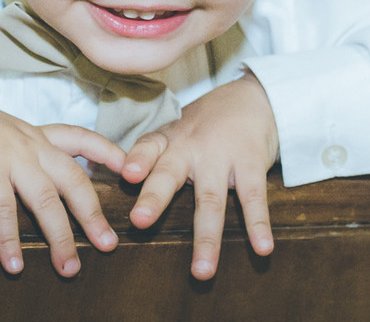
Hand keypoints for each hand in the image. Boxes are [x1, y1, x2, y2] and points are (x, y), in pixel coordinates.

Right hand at [0, 84, 125, 276]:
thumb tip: (35, 180)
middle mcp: (30, 144)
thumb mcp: (0, 133)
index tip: (130, 169)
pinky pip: (2, 208)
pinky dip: (9, 239)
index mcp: (35, 134)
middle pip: (74, 179)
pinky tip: (15, 263)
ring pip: (45, 199)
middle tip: (109, 244)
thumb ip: (21, 152)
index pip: (80, 137)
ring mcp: (10, 155)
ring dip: (59, 237)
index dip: (107, 152)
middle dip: (93, 214)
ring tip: (69, 267)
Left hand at [122, 72, 278, 279]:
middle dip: (154, 197)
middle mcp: (191, 147)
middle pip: (170, 173)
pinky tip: (263, 248)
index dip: (138, 159)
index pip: (148, 147)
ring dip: (207, 237)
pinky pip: (253, 197)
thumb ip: (149, 156)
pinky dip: (258, 225)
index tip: (128, 174)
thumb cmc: (206, 124)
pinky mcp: (250, 163)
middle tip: (140, 221)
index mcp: (169, 141)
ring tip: (203, 271)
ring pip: (211, 199)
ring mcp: (221, 156)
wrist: (252, 97)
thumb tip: (107, 174)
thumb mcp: (176, 133)